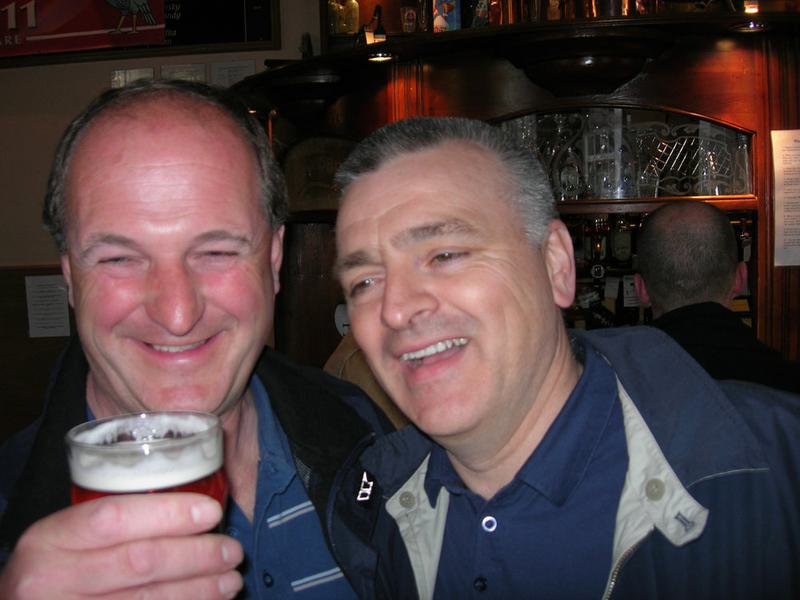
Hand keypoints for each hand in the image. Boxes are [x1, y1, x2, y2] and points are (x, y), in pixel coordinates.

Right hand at [0, 493, 242, 598]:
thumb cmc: (59, 565)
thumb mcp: (69, 536)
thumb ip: (118, 518)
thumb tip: (198, 496)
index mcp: (49, 539)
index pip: (115, 518)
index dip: (169, 514)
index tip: (211, 511)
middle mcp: (50, 581)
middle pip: (140, 563)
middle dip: (196, 556)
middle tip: (232, 550)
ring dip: (199, 591)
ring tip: (231, 579)